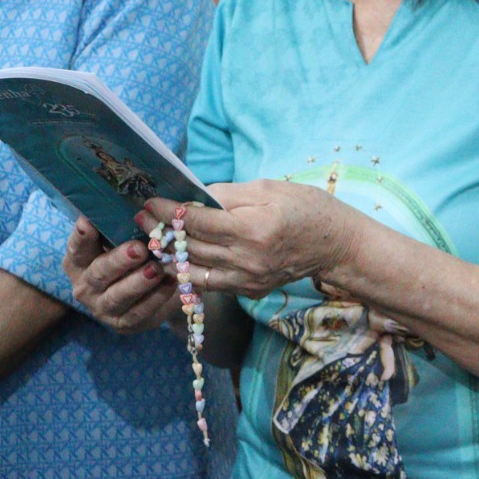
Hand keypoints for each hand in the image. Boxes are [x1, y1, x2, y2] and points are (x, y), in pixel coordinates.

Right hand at [62, 217, 180, 333]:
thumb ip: (122, 227)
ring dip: (138, 282)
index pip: (77, 248)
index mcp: (79, 261)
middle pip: (98, 273)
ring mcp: (102, 307)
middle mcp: (85, 285)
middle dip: (118, 261)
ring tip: (156, 268)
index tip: (89, 222)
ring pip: (117, 296)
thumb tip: (140, 204)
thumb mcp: (122, 241)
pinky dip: (156, 298)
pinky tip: (171, 283)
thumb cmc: (130, 258)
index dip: (82, 237)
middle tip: (139, 249)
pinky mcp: (123, 323)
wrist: (145, 295)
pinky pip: (139, 312)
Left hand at [141, 180, 360, 298]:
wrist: (336, 244)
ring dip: (167, 255)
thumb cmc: (308, 208)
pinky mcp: (249, 290)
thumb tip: (195, 195)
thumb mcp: (271, 188)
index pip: (198, 220)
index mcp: (253, 227)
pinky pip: (209, 283)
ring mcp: (247, 278)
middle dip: (162, 230)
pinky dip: (188, 271)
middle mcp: (247, 258)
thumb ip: (229, 193)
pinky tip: (175, 259)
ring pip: (193, 269)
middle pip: (190, 246)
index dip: (169, 210)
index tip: (150, 201)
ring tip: (151, 239)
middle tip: (141, 216)